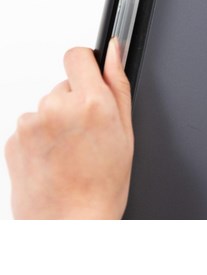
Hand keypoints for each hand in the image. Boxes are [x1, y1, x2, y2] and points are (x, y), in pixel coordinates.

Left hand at [5, 38, 133, 218]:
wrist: (71, 225)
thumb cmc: (103, 184)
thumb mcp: (126, 131)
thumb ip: (118, 84)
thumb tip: (114, 50)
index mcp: (91, 103)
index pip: (77, 55)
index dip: (86, 66)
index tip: (91, 79)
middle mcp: (57, 107)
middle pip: (64, 85)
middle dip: (76, 101)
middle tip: (88, 134)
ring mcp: (31, 124)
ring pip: (47, 105)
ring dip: (58, 120)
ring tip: (71, 151)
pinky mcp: (12, 139)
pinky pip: (31, 125)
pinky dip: (41, 137)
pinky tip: (55, 159)